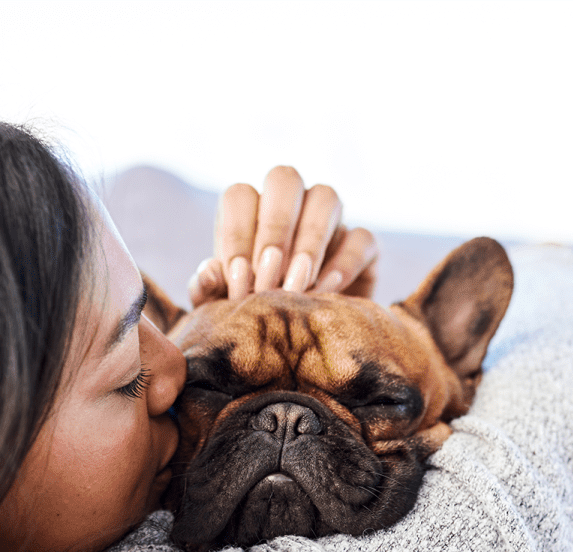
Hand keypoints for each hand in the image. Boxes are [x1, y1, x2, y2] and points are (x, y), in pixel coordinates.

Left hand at [188, 166, 378, 305]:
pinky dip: (344, 262)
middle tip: (268, 278)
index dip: (237, 235)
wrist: (304, 351)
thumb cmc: (255, 322)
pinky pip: (362, 237)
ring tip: (296, 287)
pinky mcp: (364, 247)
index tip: (238, 280)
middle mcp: (291, 208)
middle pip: (284, 179)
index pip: (240, 197)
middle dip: (275, 228)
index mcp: (250, 215)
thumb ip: (208, 292)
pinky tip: (325, 291)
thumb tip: (209, 271)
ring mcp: (331, 222)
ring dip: (309, 242)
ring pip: (326, 197)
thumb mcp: (224, 312)